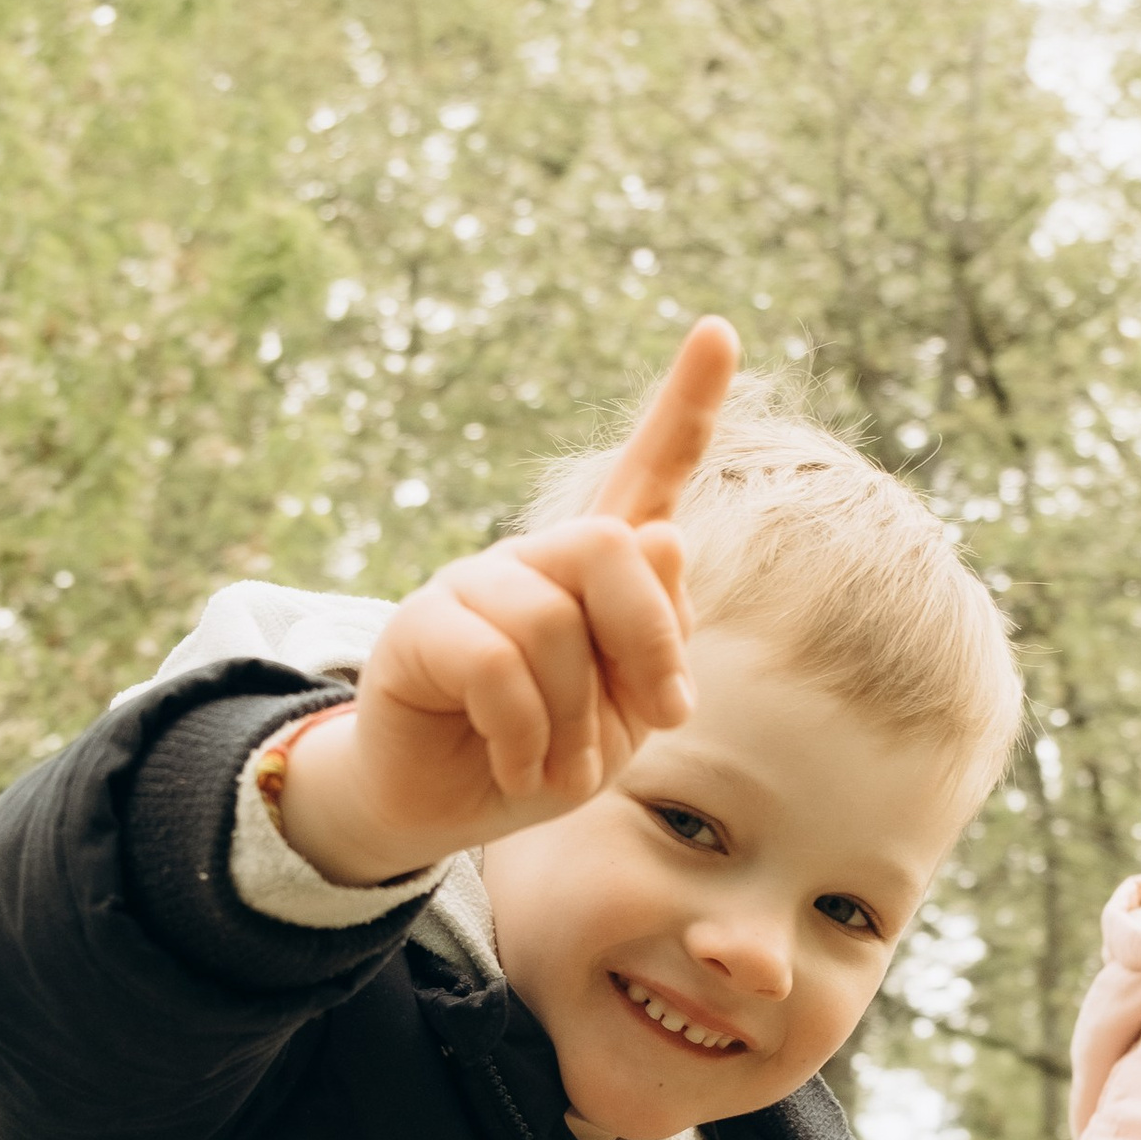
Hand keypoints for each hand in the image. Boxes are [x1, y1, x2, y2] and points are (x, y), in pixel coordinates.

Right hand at [279, 319, 736, 884]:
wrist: (453, 808)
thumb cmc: (549, 752)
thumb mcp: (629, 712)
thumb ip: (657, 636)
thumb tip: (662, 535)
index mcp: (599, 570)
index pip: (649, 472)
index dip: (687, 404)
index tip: (721, 330)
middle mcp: (536, 558)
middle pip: (610, 548)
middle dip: (647, 643)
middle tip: (659, 720)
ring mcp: (472, 584)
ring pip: (551, 625)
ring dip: (575, 720)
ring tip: (559, 763)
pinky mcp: (418, 627)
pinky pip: (494, 667)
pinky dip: (523, 735)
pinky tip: (516, 765)